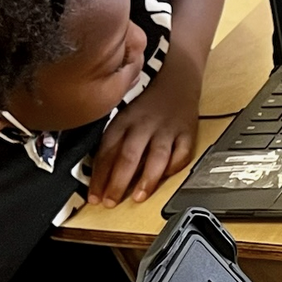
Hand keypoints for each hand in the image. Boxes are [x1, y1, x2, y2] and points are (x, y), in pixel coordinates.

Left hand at [87, 74, 197, 206]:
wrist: (178, 80)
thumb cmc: (147, 105)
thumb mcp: (123, 117)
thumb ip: (113, 143)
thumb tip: (100, 175)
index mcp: (124, 121)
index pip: (107, 151)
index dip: (99, 176)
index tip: (94, 196)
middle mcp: (144, 126)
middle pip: (129, 156)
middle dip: (118, 181)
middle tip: (111, 201)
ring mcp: (167, 130)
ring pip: (156, 156)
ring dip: (146, 179)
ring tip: (138, 197)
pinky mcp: (187, 134)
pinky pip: (182, 154)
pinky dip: (174, 168)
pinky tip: (165, 179)